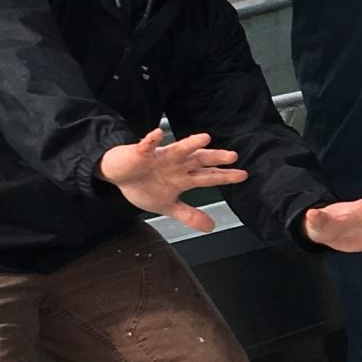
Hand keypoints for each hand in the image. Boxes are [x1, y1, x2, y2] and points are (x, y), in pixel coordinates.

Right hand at [97, 128, 246, 232]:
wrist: (118, 176)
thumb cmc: (144, 185)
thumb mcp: (168, 205)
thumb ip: (189, 215)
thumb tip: (211, 227)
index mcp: (183, 177)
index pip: (208, 176)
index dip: (225, 176)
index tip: (243, 175)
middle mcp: (176, 164)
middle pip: (199, 159)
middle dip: (215, 158)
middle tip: (232, 156)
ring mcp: (159, 157)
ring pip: (178, 149)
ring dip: (190, 144)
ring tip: (205, 138)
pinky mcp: (140, 152)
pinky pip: (146, 145)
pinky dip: (151, 140)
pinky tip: (157, 134)